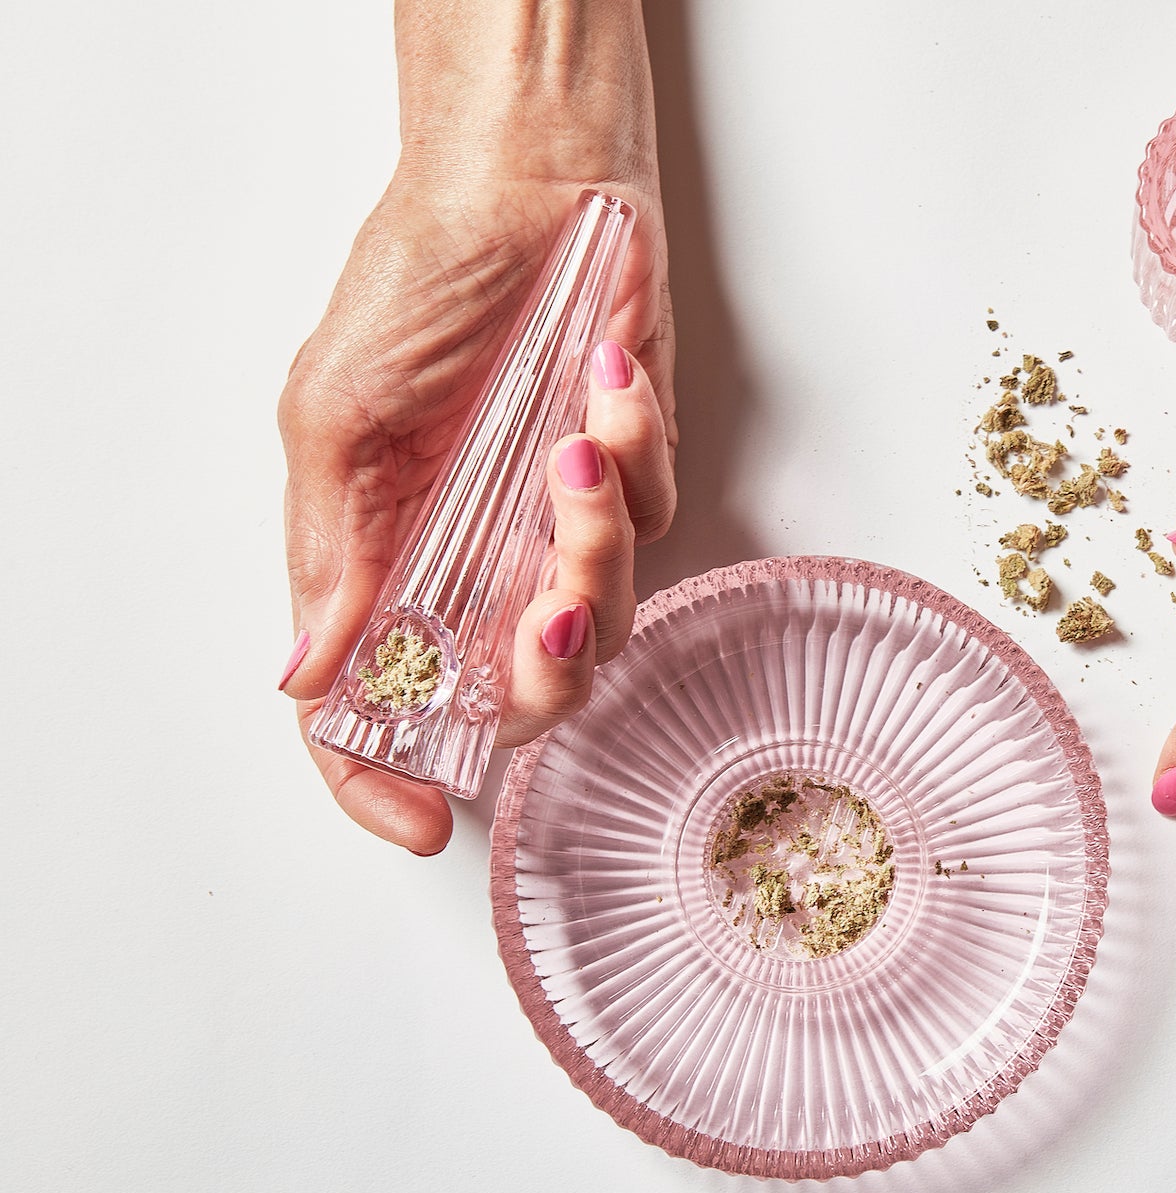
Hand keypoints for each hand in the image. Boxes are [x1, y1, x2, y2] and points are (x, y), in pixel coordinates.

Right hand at [277, 167, 673, 852]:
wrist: (521, 179)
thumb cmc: (414, 281)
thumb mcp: (334, 411)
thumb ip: (334, 548)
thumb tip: (312, 674)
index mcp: (386, 556)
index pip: (377, 704)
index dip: (387, 777)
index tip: (422, 821)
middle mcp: (473, 558)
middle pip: (517, 691)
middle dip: (543, 673)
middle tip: (550, 614)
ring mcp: (556, 522)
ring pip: (604, 614)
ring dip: (596, 544)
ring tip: (573, 447)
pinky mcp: (632, 474)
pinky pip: (653, 514)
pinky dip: (634, 449)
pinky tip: (604, 377)